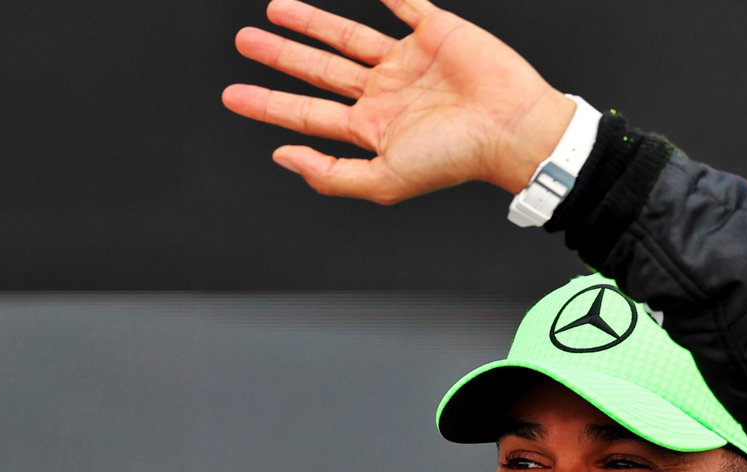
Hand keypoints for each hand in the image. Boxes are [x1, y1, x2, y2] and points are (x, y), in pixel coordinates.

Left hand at [222, 0, 573, 202]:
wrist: (513, 126)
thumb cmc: (458, 157)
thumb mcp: (386, 180)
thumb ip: (332, 176)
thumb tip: (283, 157)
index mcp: (375, 128)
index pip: (309, 114)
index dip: (269, 104)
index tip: (233, 95)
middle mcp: (387, 94)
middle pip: (320, 72)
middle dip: (281, 57)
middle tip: (245, 42)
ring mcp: (409, 62)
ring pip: (348, 37)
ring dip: (311, 23)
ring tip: (274, 9)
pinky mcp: (435, 32)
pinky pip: (403, 4)